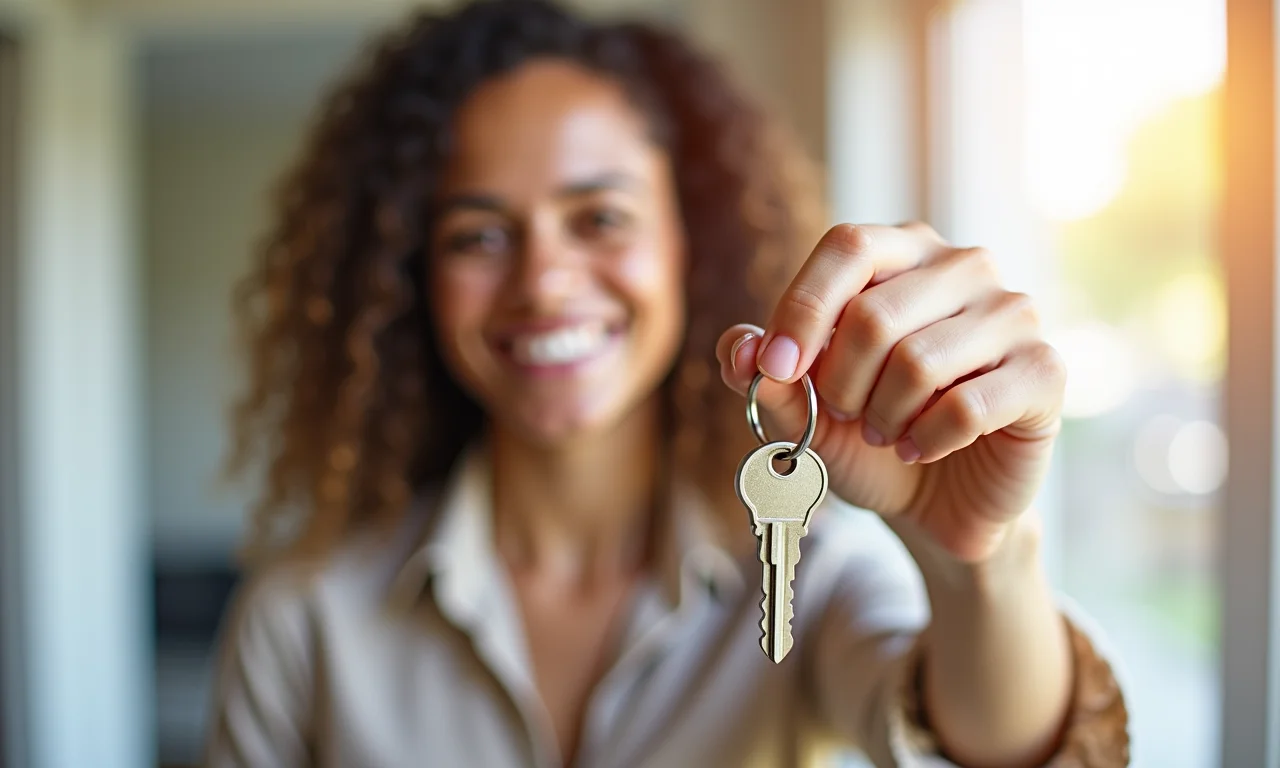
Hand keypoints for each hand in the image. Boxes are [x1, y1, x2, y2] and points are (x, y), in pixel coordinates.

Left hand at [716, 223, 1065, 561]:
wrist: (938, 501)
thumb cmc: (870, 433)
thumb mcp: (804, 409)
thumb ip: (766, 375)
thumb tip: (741, 351)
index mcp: (903, 250)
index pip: (848, 245)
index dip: (803, 308)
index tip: (775, 369)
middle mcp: (964, 266)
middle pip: (875, 314)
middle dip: (841, 384)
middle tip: (846, 415)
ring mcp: (1014, 313)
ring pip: (919, 363)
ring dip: (884, 416)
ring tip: (884, 432)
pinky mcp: (1044, 372)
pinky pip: (966, 407)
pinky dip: (925, 441)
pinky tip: (919, 449)